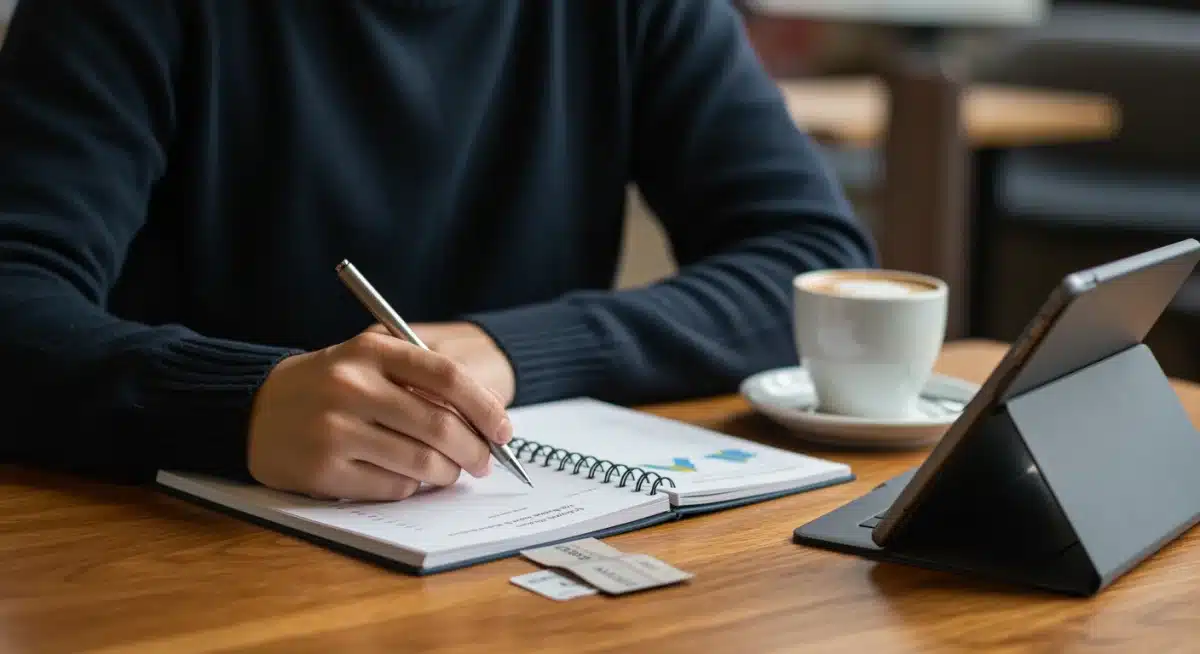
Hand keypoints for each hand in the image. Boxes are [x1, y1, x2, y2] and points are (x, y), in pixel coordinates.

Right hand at [246, 328, 512, 500]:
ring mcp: (335, 430)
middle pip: (439, 425)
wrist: (254, 410)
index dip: (485, 406)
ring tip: (450, 472)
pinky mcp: (324, 470)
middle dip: (474, 449)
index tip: (504, 429)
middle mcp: (352, 386)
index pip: (447, 376)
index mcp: (371, 350)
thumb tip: (484, 421)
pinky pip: (392, 486)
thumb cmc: (329, 386)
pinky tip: (409, 478)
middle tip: (485, 460)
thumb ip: (420, 379)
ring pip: (421, 462)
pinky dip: (412, 486)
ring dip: (447, 473)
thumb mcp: (367, 360)